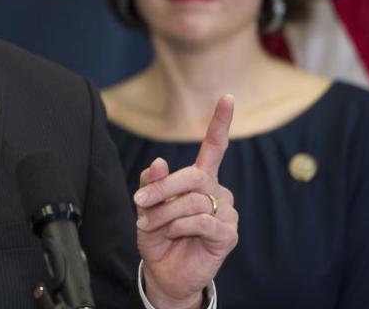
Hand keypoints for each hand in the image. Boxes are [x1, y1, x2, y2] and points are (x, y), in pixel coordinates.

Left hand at [134, 95, 238, 308]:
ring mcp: (226, 212)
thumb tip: (158, 162)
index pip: (214, 147)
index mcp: (200, 179)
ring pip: (193, 201)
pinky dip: (179, 227)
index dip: (220, 123)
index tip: (227, 97)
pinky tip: (173, 234)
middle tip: (139, 201)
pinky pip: (201, 221)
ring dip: (164, 214)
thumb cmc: (157, 235)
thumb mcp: (146, 206)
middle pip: (193, 176)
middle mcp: (217, 191)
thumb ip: (151, 183)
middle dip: (162, 188)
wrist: (164, 271)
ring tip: (152, 226)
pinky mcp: (228, 234)